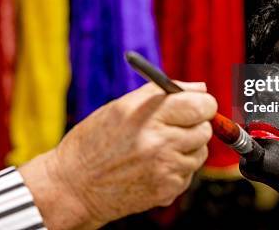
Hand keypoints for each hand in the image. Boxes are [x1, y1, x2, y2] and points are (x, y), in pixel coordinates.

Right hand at [19, 81, 216, 229]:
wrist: (74, 186)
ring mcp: (164, 169)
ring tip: (158, 148)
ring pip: (200, 153)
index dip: (204, 103)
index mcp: (147, 116)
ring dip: (187, 148)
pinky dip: (177, 168)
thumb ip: (163, 93)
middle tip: (176, 126)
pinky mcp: (166, 191)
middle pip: (205, 129)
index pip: (200, 105)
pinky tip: (152, 166)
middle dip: (195, 125)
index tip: (199, 105)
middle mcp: (158, 143)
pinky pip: (188, 173)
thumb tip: (201, 88)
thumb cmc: (96, 140)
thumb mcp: (123, 106)